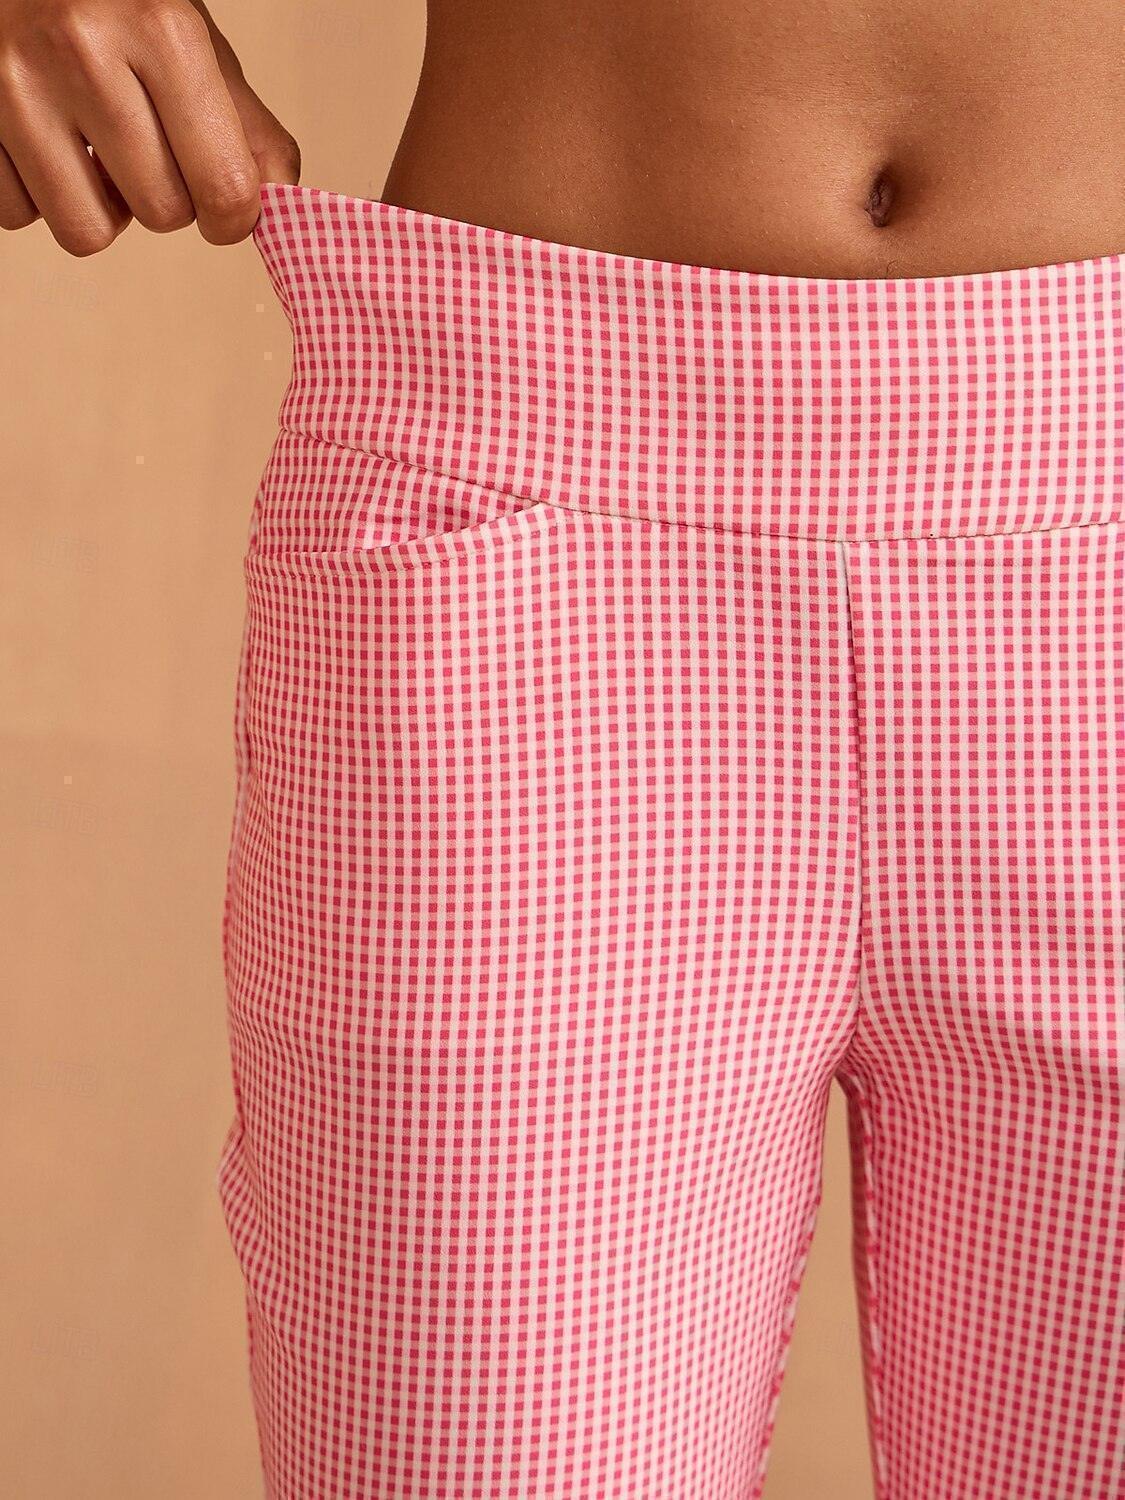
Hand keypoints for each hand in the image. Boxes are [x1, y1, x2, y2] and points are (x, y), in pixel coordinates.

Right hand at [0, 0, 299, 253]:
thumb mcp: (187, 33)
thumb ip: (242, 120)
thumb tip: (278, 200)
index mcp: (159, 29)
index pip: (223, 187)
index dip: (233, 217)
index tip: (226, 210)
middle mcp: (82, 52)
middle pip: (160, 214)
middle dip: (165, 199)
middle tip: (148, 152)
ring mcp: (13, 84)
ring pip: (87, 231)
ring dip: (101, 208)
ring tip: (95, 151)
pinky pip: (20, 216)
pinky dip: (37, 196)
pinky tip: (45, 143)